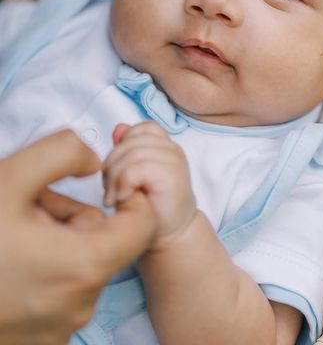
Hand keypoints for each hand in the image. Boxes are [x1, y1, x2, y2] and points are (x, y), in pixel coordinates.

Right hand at [0, 130, 155, 344]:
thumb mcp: (11, 176)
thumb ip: (63, 152)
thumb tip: (94, 159)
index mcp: (83, 266)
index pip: (142, 226)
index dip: (131, 197)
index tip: (106, 183)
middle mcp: (79, 304)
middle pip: (102, 241)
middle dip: (71, 215)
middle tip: (30, 205)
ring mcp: (59, 328)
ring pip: (79, 263)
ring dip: (54, 240)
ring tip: (12, 231)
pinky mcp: (41, 340)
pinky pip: (61, 289)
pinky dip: (44, 268)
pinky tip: (10, 259)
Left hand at [104, 122, 196, 250]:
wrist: (171, 235)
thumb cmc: (152, 207)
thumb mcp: (133, 174)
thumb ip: (127, 151)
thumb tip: (118, 129)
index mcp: (164, 144)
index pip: (137, 129)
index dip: (121, 147)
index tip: (117, 172)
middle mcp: (171, 148)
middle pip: (127, 143)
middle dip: (110, 167)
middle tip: (109, 191)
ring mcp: (173, 160)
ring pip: (129, 156)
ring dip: (113, 179)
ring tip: (114, 198)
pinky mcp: (171, 174)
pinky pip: (134, 169)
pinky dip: (122, 185)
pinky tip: (122, 199)